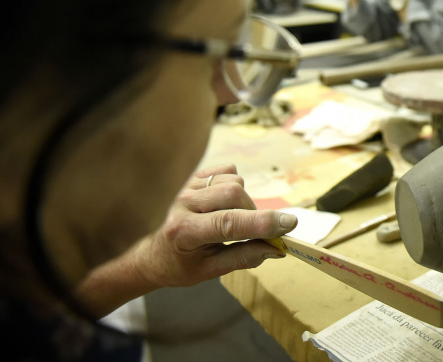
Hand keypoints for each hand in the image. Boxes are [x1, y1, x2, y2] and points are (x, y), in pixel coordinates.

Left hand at [129, 164, 296, 288]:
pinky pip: (226, 171)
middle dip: (253, 212)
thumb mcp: (210, 271)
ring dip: (243, 201)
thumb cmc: (181, 266)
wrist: (152, 253)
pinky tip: (222, 203)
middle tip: (250, 231)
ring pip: (232, 182)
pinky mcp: (191, 177)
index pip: (229, 223)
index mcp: (184, 232)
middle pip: (234, 194)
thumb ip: (244, 258)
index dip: (263, 223)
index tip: (289, 223)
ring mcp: (185, 186)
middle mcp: (182, 204)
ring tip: (231, 218)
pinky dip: (233, 186)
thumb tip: (277, 248)